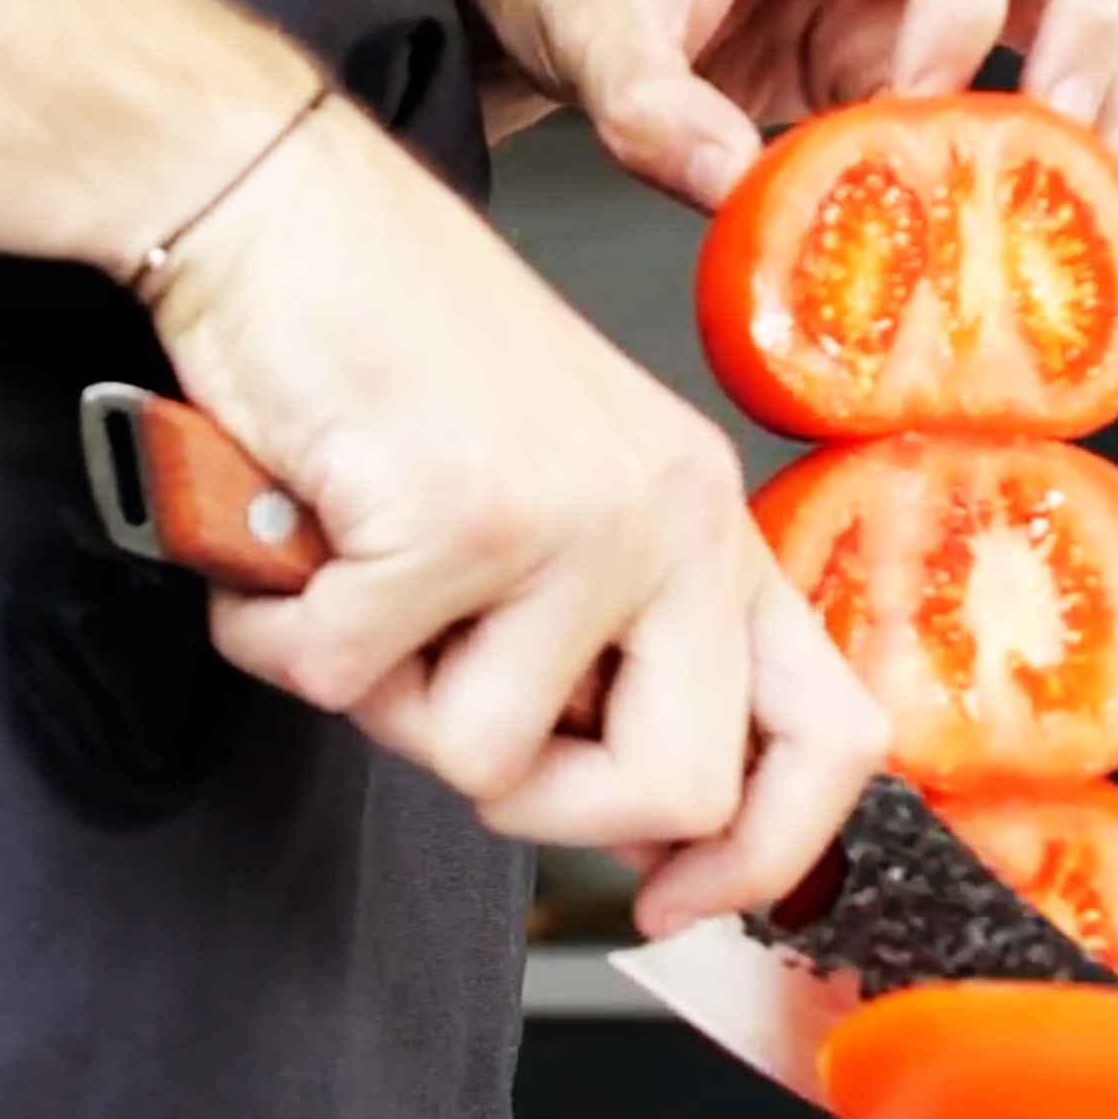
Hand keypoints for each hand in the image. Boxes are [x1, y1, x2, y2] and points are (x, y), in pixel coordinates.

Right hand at [147, 96, 887, 935]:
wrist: (290, 215)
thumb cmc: (415, 372)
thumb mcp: (564, 520)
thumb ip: (613, 668)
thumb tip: (643, 839)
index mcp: (713, 536)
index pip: (834, 738)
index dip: (764, 860)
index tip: (670, 903)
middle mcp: (676, 524)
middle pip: (677, 793)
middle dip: (543, 807)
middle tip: (453, 711)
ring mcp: (580, 518)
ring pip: (486, 760)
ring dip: (388, 698)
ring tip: (361, 578)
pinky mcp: (462, 514)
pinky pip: (347, 682)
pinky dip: (283, 636)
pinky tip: (293, 539)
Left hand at [471, 0, 1117, 206]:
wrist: (562, 19)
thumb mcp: (592, 30)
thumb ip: (650, 103)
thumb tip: (730, 187)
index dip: (965, 13)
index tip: (917, 98)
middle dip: (1078, 56)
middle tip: (1059, 152)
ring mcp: (902, 18)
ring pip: (1053, 39)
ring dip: (1078, 118)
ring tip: (1072, 204)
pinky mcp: (889, 85)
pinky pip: (983, 118)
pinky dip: (1016, 173)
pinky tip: (1016, 230)